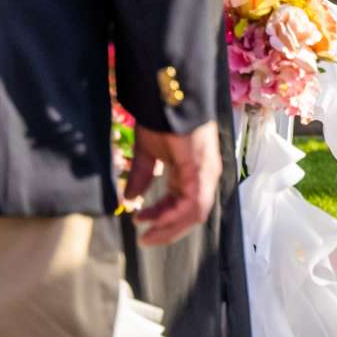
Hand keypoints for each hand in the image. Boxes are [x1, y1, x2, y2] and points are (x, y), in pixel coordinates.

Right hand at [125, 120, 221, 246]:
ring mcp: (206, 173)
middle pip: (191, 214)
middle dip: (167, 229)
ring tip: (148, 235)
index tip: (137, 219)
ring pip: (194, 213)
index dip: (160, 217)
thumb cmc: (161, 120)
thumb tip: (130, 199)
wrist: (169, 97)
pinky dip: (175, 215)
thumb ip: (142, 176)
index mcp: (192, 172)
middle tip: (145, 239)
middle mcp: (203, 175)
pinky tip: (155, 220)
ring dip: (170, 228)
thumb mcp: (147, 153)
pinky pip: (193, 203)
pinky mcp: (203, 170)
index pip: (182, 204)